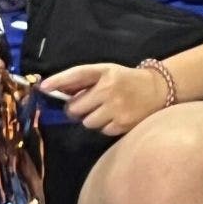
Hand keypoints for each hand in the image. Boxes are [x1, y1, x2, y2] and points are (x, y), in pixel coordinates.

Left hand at [38, 61, 166, 135]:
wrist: (159, 89)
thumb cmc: (126, 81)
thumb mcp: (106, 73)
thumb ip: (82, 81)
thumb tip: (53, 89)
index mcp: (105, 72)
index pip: (76, 74)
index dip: (58, 80)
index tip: (43, 87)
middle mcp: (109, 89)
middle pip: (75, 108)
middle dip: (77, 109)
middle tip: (88, 105)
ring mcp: (116, 107)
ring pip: (87, 122)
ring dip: (92, 119)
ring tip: (105, 111)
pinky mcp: (123, 123)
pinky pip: (101, 130)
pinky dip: (105, 126)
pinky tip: (115, 117)